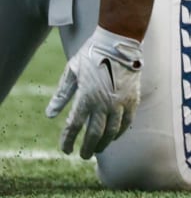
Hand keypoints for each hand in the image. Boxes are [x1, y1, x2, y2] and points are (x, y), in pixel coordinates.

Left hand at [46, 27, 142, 158]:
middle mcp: (103, 103)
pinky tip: (115, 136)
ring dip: (104, 144)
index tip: (65, 150)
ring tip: (98, 150)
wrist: (119, 42)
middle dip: (87, 148)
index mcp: (85, 97)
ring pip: (112, 131)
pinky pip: (127, 121)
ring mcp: (120, 101)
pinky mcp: (132, 98)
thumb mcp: (72, 72)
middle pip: (94, 134)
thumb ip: (61, 95)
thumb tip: (50, 115)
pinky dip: (120, 131)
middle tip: (83, 155)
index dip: (68, 141)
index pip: (73, 127)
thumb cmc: (92, 55)